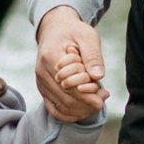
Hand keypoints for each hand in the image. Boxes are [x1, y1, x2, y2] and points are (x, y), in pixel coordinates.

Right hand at [35, 6, 108, 122]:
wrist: (55, 29)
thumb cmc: (73, 32)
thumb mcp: (87, 36)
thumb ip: (92, 56)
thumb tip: (98, 75)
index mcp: (51, 57)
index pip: (70, 84)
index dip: (87, 93)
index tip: (104, 96)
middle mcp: (42, 72)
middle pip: (66, 97)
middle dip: (87, 102)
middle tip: (103, 98)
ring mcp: (40, 82)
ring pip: (61, 106)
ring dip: (81, 108)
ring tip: (98, 101)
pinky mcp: (42, 88)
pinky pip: (53, 109)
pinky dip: (69, 113)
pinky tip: (84, 110)